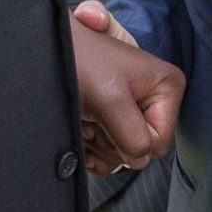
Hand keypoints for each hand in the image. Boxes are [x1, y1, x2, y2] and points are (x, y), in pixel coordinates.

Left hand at [70, 0, 182, 174]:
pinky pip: (109, 153)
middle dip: (111, 139)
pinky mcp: (112, 120)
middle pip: (141, 148)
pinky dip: (90, 148)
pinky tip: (79, 130)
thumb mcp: (110, 99)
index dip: (131, 138)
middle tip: (92, 114)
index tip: (107, 114)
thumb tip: (139, 160)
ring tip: (84, 115)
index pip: (160, 140)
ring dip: (97, 141)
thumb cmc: (77, 62)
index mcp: (167, 86)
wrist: (44, 51)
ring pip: (123, 152)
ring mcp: (132, 111)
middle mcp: (154, 98)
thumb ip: (134, 137)